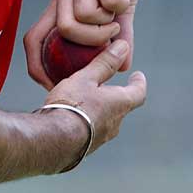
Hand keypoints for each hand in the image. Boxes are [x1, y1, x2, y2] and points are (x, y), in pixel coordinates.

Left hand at [24, 0, 149, 88]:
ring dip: (107, 22)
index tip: (55, 85)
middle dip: (91, 42)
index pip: (33, 38)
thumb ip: (118, 34)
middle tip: (112, 32)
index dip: (36, 65)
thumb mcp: (117, 5)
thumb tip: (121, 64)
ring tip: (118, 12)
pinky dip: (118, 3)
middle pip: (63, 30)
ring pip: (83, 15)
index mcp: (62, 2)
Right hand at [44, 40, 146, 155]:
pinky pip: (92, 128)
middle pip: (121, 106)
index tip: (138, 75)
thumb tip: (123, 47)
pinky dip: (88, 118)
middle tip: (108, 84)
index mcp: (119, 104)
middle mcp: (115, 123)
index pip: (138, 93)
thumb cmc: (72, 104)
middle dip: (116, 95)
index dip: (139, 83)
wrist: (53, 140)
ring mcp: (101, 137)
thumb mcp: (87, 77)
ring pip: (106, 118)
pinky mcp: (87, 146)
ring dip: (101, 107)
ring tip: (87, 97)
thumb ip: (104, 63)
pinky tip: (73, 114)